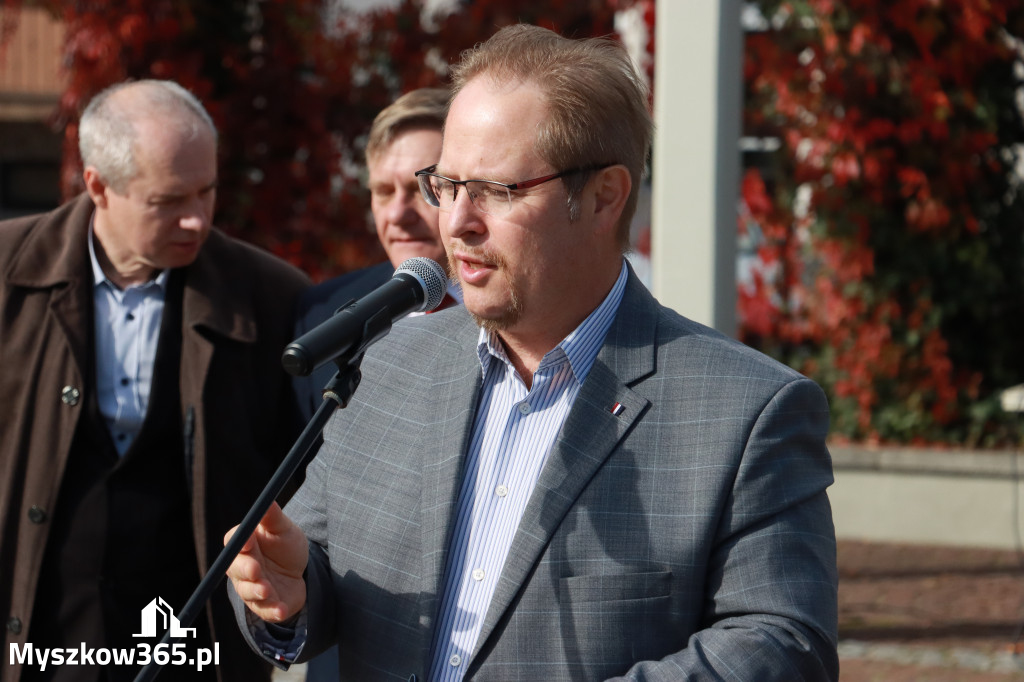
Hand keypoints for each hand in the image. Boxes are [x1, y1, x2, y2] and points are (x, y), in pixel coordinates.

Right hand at [225, 501, 308, 622]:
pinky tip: (282, 609)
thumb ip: (273, 518)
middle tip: (255, 569)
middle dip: (245, 570)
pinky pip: (265, 610)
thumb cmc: (285, 546)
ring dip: (256, 591)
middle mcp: (242, 568)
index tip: (249, 541)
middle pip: (235, 569)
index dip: (239, 542)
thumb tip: (268, 500)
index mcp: (245, 545)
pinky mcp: (264, 606)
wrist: (300, 572)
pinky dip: (273, 610)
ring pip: (247, 591)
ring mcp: (251, 588)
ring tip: (267, 589)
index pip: (234, 542)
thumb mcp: (283, 529)